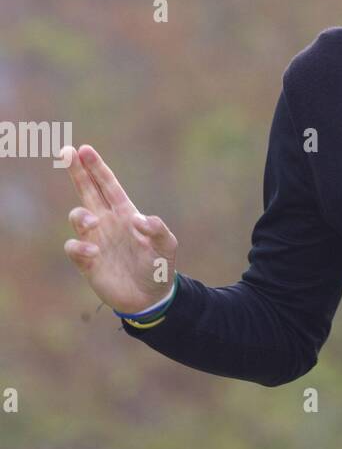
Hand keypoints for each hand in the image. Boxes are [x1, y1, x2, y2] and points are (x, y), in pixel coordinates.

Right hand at [61, 144, 177, 314]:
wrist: (150, 298)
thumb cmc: (159, 268)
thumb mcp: (167, 247)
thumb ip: (158, 230)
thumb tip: (139, 220)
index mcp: (125, 214)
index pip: (107, 186)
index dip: (96, 168)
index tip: (84, 150)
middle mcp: (106, 222)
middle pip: (87, 191)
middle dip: (77, 172)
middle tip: (67, 152)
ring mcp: (95, 240)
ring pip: (77, 217)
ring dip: (81, 215)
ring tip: (93, 222)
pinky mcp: (87, 262)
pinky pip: (74, 247)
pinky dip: (80, 247)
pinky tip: (94, 253)